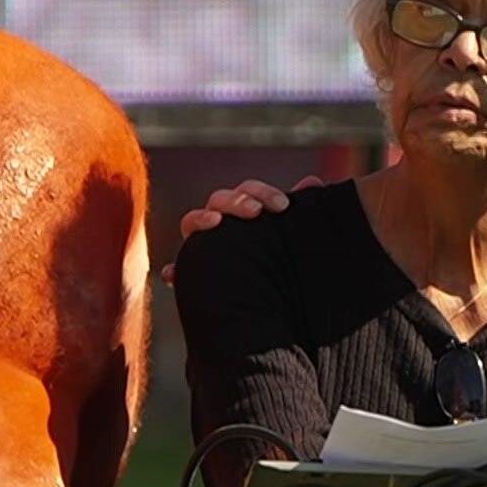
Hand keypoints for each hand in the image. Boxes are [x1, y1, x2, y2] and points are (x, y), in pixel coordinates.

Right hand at [160, 175, 323, 283]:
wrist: (277, 304)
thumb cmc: (282, 262)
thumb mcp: (292, 236)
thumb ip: (300, 210)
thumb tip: (313, 183)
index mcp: (245, 212)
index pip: (247, 192)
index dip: (260, 193)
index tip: (282, 205)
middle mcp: (222, 224)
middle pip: (219, 200)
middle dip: (237, 201)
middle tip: (255, 212)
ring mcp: (205, 246)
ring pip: (193, 224)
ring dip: (201, 219)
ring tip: (215, 223)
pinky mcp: (194, 274)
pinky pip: (178, 269)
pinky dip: (174, 269)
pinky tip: (173, 274)